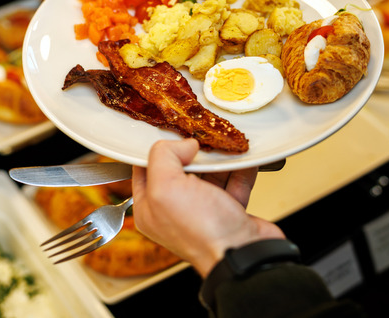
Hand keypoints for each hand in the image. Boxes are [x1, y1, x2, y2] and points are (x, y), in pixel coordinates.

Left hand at [132, 139, 285, 277]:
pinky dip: (239, 169)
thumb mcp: (166, 187)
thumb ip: (164, 157)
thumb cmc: (202, 230)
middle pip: (180, 169)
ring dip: (219, 159)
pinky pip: (233, 182)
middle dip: (192, 152)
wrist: (243, 254)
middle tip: (202, 137)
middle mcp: (174, 210)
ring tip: (225, 143)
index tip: (171, 133)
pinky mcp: (229, 211)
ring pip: (208, 174)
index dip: (157, 149)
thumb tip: (183, 144)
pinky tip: (244, 156)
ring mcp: (203, 211)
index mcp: (150, 208)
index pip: (144, 169)